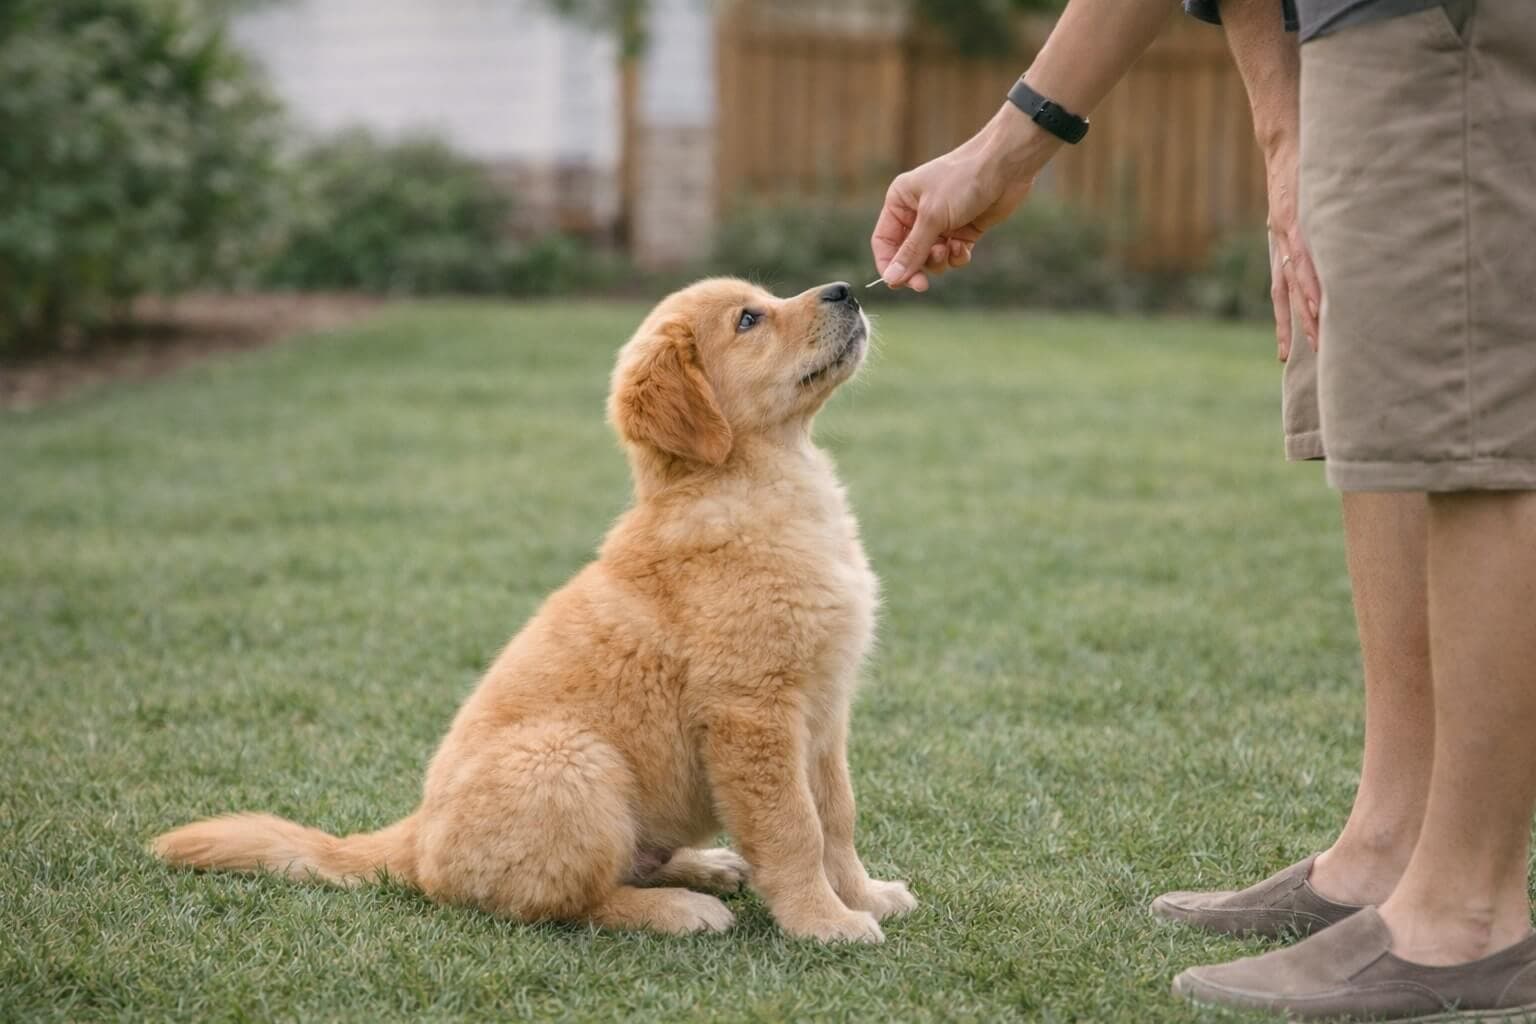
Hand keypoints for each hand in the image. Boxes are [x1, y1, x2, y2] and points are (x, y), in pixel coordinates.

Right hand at [871, 105, 1053, 290]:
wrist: (1005, 167)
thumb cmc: (962, 180)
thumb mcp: (932, 217)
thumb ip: (912, 251)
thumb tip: (891, 279)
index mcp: (900, 202)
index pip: (884, 241)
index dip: (888, 264)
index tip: (897, 283)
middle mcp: (917, 213)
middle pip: (906, 254)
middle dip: (916, 268)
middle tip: (921, 284)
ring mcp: (941, 223)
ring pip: (930, 258)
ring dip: (938, 261)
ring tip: (948, 249)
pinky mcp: (963, 231)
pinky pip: (952, 256)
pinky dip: (956, 256)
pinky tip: (963, 247)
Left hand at [1265, 140, 1321, 360]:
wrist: (1286, 137)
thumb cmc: (1300, 168)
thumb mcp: (1308, 202)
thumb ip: (1316, 224)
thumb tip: (1337, 243)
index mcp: (1282, 243)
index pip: (1280, 291)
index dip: (1281, 322)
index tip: (1284, 354)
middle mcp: (1281, 243)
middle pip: (1287, 294)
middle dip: (1298, 325)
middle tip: (1307, 356)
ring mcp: (1287, 233)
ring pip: (1297, 281)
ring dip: (1308, 310)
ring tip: (1319, 337)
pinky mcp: (1296, 219)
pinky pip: (1305, 256)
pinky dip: (1312, 279)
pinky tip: (1319, 299)